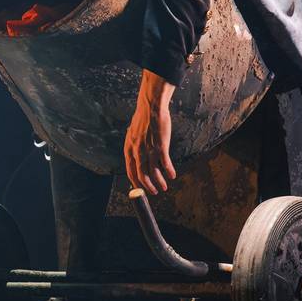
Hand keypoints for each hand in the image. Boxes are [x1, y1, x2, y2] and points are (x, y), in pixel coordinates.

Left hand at [124, 70, 177, 194]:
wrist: (151, 108)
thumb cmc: (143, 120)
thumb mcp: (132, 135)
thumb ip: (134, 147)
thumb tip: (135, 158)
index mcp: (129, 149)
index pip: (130, 172)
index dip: (136, 183)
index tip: (141, 189)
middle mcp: (137, 152)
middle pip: (142, 175)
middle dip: (148, 186)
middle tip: (154, 192)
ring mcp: (149, 150)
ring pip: (154, 172)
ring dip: (160, 182)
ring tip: (164, 187)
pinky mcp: (160, 146)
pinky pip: (165, 163)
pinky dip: (169, 171)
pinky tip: (172, 175)